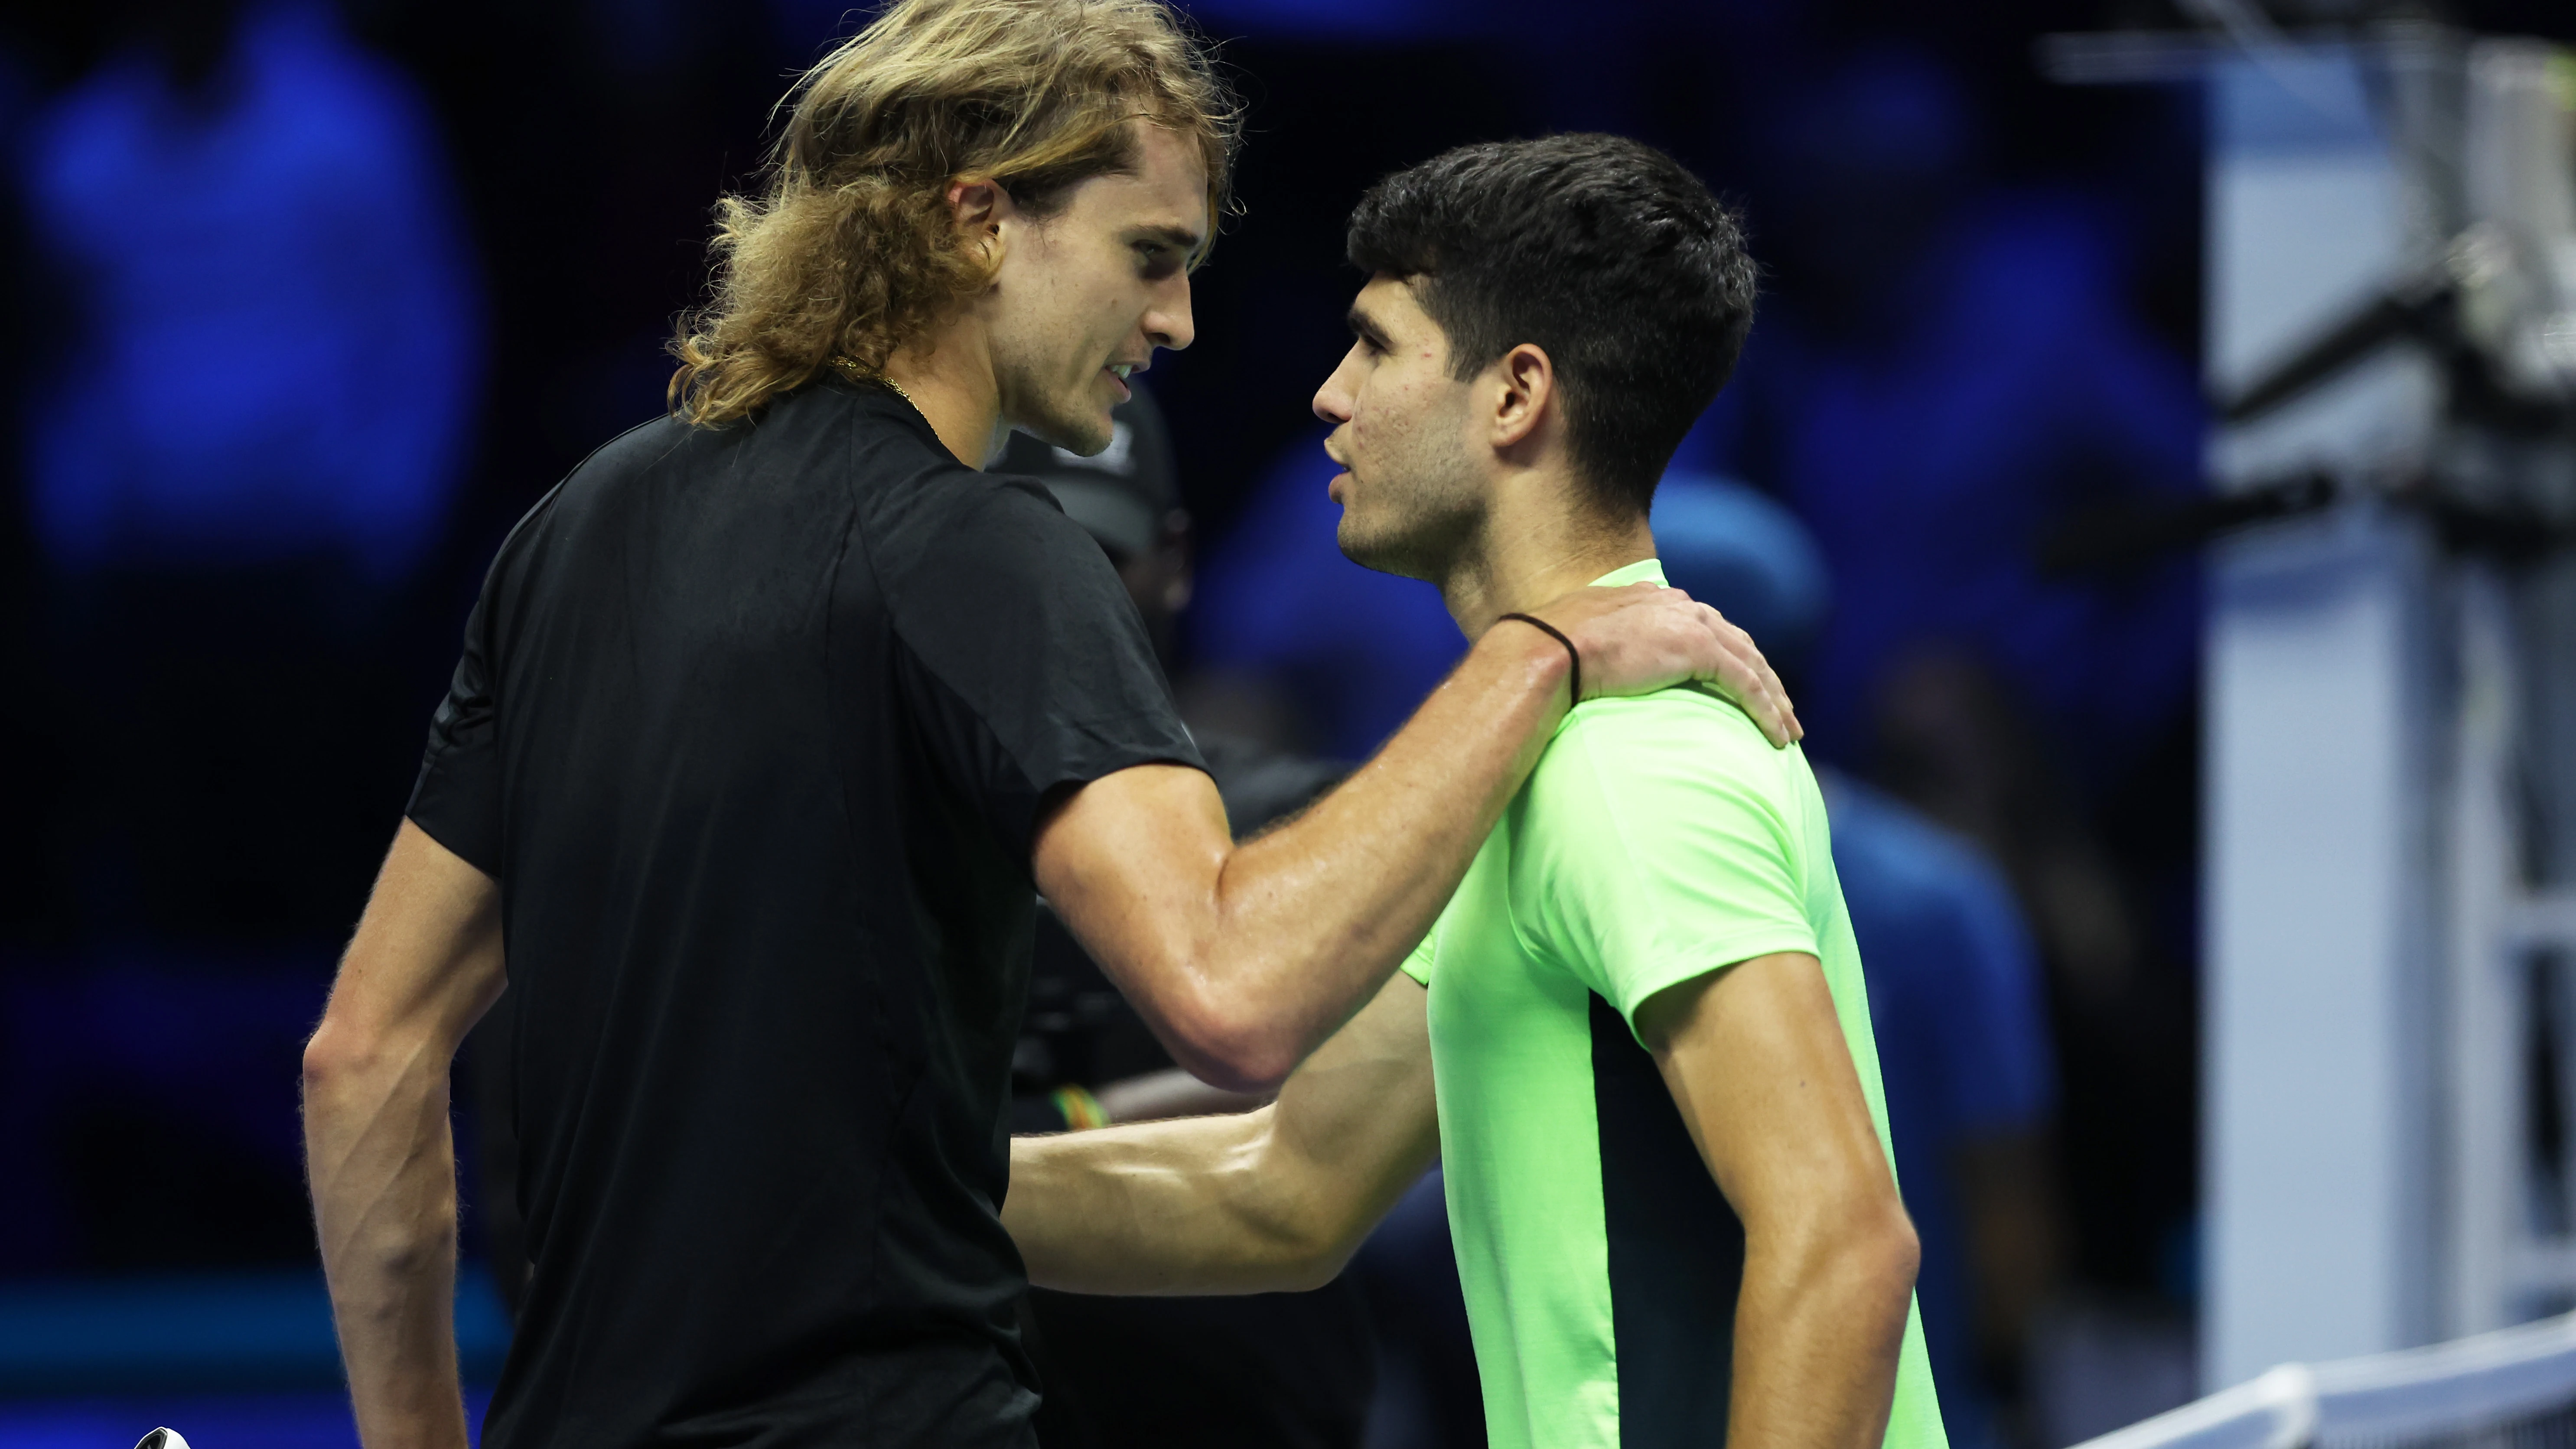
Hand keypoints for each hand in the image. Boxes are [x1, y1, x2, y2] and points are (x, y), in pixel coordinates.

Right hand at [1519, 582, 1802, 746]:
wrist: (1552, 650)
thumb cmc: (1552, 651)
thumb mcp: (1584, 638)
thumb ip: (1605, 643)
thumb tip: (1599, 664)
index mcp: (1653, 600)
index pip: (1705, 628)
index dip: (1728, 657)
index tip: (1741, 684)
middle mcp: (1679, 607)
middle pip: (1738, 644)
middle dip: (1763, 679)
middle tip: (1781, 711)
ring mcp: (1692, 626)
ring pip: (1751, 665)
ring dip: (1774, 700)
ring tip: (1788, 732)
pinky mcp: (1699, 651)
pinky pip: (1746, 685)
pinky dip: (1766, 711)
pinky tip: (1777, 737)